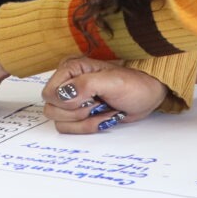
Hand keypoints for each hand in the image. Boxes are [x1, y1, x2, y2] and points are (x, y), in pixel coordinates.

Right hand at [41, 57, 168, 133]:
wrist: (147, 96)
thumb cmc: (133, 84)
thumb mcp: (112, 81)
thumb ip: (85, 85)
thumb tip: (63, 96)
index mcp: (69, 69)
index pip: (50, 93)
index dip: (68, 102)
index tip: (91, 98)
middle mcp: (66, 83)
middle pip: (52, 110)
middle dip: (79, 113)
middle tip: (98, 103)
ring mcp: (70, 100)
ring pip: (60, 122)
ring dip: (84, 121)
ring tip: (102, 110)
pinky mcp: (76, 114)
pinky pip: (69, 129)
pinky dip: (87, 127)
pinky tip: (102, 117)